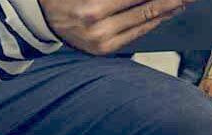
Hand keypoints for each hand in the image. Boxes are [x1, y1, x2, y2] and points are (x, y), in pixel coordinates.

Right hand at [41, 0, 196, 54]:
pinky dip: (158, 20)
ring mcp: (103, 42)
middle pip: (147, 7)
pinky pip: (140, 32)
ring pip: (148, 21)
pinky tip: (172, 10)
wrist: (39, 19)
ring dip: (171, 8)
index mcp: (90, 7)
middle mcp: (97, 27)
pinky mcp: (107, 50)